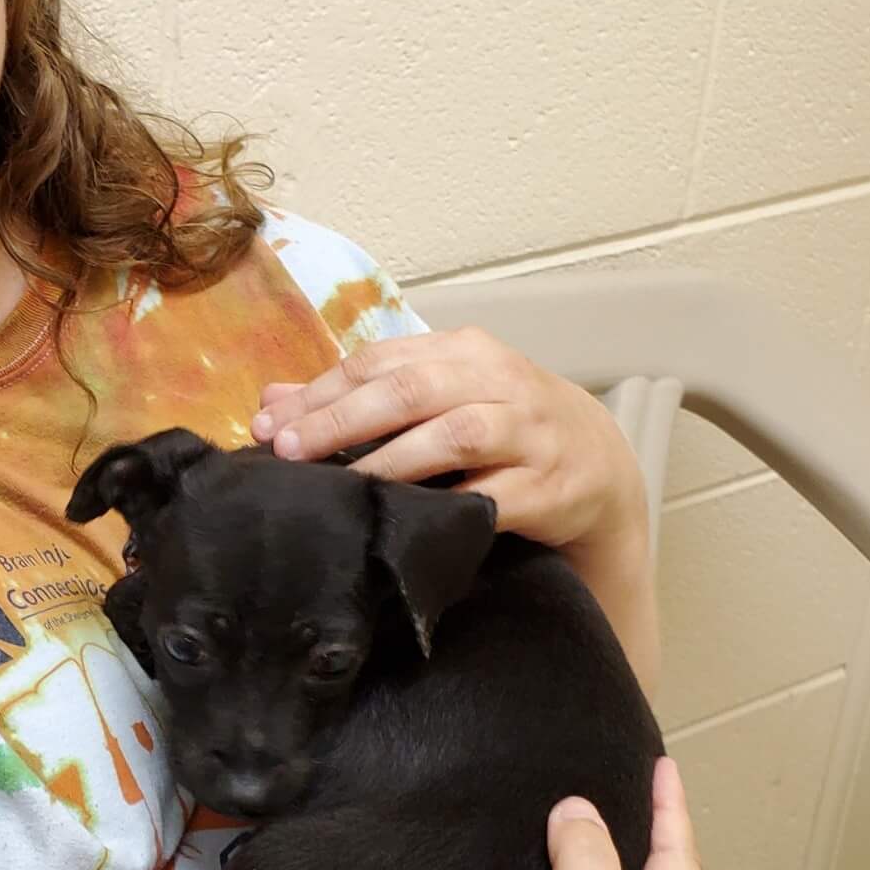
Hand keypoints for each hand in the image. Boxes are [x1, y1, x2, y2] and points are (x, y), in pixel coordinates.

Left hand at [253, 327, 646, 558]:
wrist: (599, 464)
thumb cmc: (502, 426)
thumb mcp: (437, 397)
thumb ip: (360, 395)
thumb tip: (273, 402)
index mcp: (463, 351)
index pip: (380, 362)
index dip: (321, 393)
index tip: (270, 427)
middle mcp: (499, 381)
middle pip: (411, 391)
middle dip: (343, 420)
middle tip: (292, 451)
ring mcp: (528, 432)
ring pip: (455, 435)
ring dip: (393, 461)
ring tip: (343, 486)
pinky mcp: (550, 486)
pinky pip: (496, 495)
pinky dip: (452, 504)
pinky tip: (411, 518)